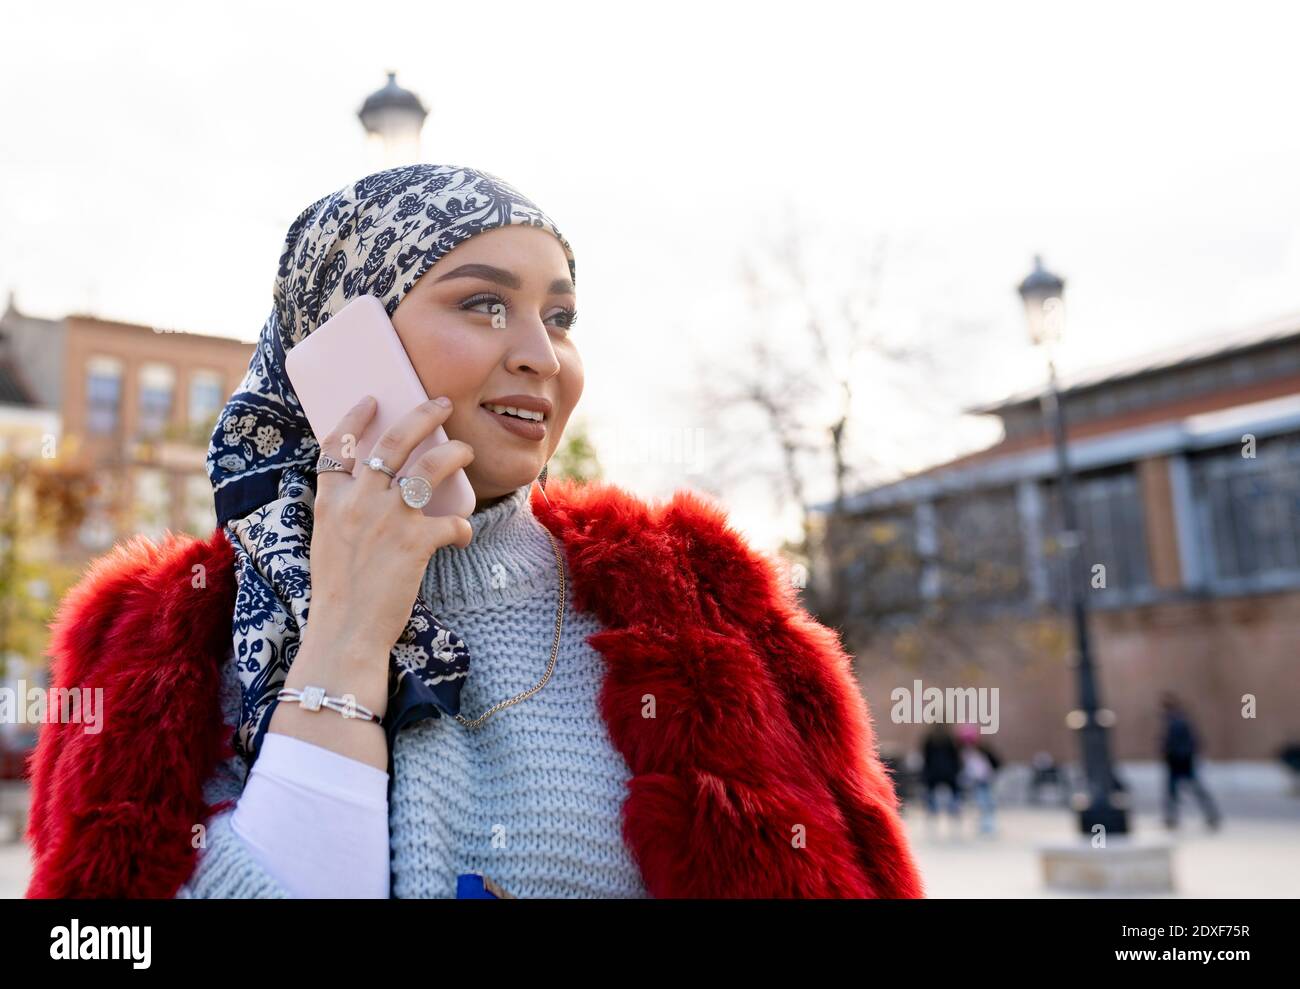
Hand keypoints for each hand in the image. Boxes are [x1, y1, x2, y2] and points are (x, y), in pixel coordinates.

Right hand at [303, 394, 474, 685]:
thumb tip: (377, 494)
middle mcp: (358, 501)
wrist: (344, 634)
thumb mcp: (328, 543)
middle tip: (441, 404)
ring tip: (465, 452)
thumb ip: (346, 514)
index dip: (355, 418)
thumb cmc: (339, 594)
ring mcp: (388, 519)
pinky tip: (461, 537)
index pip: (337, 445)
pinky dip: (462, 529)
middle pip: (393, 442)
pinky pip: (452, 523)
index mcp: (329, 501)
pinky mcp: (416, 542)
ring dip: (454, 453)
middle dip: (422, 416)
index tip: (373, 401)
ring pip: (431, 466)